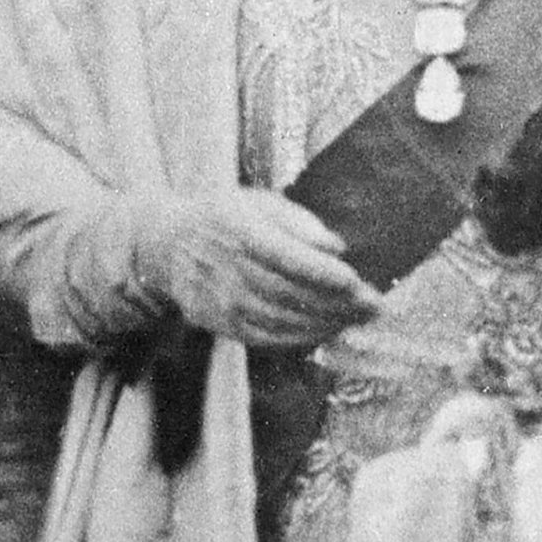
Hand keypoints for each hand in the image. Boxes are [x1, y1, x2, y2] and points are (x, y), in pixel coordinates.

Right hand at [132, 185, 381, 347]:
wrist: (168, 246)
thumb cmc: (225, 217)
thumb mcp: (260, 203)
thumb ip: (300, 222)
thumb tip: (337, 247)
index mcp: (241, 231)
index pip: (287, 257)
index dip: (323, 273)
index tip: (356, 281)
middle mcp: (230, 269)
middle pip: (290, 293)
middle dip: (337, 303)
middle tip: (374, 306)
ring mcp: (223, 302)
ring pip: (282, 320)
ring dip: (325, 323)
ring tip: (358, 319)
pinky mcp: (222, 324)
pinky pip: (267, 338)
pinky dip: (301, 338)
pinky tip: (327, 330)